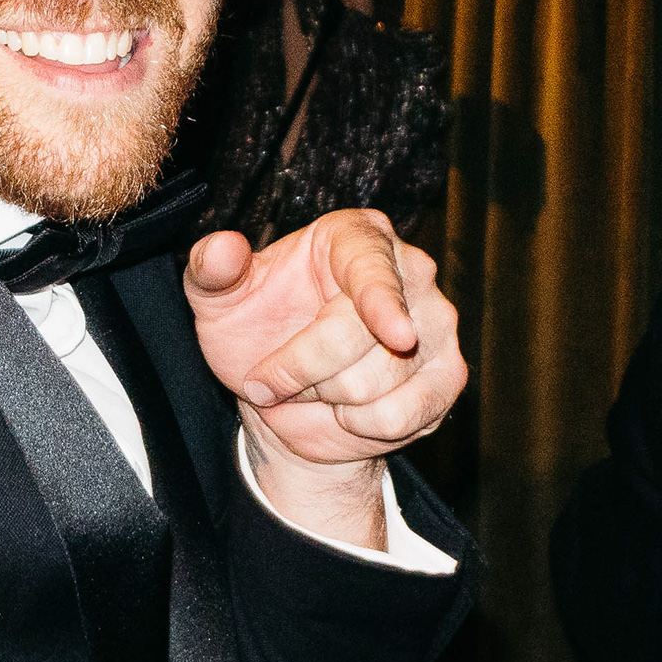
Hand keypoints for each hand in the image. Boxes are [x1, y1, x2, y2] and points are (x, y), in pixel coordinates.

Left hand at [186, 210, 464, 471]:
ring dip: (323, 398)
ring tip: (310, 387)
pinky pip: (400, 415)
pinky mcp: (449, 376)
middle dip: (298, 371)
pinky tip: (344, 409)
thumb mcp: (219, 300)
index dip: (383, 304)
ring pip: (377, 384)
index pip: (373, 270)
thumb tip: (223, 248)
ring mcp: (438, 324)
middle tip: (267, 379)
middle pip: (363, 336)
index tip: (397, 336)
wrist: (284, 395)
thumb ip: (212, 270)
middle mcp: (412, 271)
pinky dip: (356, 425)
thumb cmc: (257, 329)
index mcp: (358, 235)